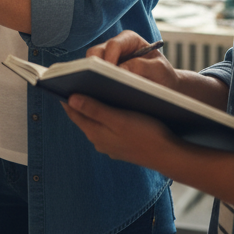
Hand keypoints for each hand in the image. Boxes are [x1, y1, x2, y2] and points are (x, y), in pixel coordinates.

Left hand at [62, 94, 233, 208]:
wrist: (170, 156)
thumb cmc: (147, 134)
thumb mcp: (119, 118)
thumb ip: (95, 109)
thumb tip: (71, 99)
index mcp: (95, 133)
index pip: (73, 111)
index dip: (67, 95)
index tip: (62, 79)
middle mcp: (99, 140)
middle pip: (83, 116)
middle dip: (78, 98)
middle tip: (76, 78)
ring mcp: (110, 144)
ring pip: (95, 121)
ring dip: (92, 106)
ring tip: (93, 86)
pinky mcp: (122, 144)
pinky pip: (107, 126)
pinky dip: (105, 114)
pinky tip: (112, 104)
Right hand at [87, 31, 181, 91]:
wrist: (165, 87)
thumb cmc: (164, 75)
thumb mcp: (159, 70)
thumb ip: (142, 66)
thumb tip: (120, 69)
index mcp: (130, 40)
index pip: (113, 45)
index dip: (109, 57)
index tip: (109, 72)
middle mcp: (116, 47)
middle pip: (96, 52)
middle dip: (95, 66)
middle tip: (98, 83)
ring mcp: (108, 60)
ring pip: (90, 64)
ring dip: (92, 76)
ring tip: (96, 91)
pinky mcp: (104, 73)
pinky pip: (93, 76)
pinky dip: (93, 84)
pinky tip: (97, 96)